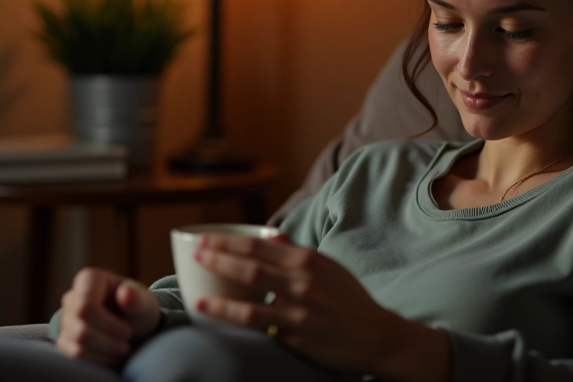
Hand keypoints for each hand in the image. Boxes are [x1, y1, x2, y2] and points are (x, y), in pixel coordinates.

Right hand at [56, 267, 161, 367]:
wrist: (134, 325)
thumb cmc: (138, 309)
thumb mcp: (143, 303)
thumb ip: (136, 299)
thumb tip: (126, 291)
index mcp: (88, 280)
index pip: (85, 306)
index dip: (107, 324)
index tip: (127, 332)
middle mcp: (71, 298)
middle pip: (80, 330)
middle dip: (107, 343)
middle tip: (126, 345)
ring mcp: (65, 321)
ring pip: (76, 347)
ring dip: (104, 354)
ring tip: (122, 351)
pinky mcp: (65, 340)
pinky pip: (73, 358)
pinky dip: (97, 362)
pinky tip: (111, 357)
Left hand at [193, 233, 408, 373]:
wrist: (376, 337)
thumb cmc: (350, 300)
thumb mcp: (328, 267)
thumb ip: (296, 252)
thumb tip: (270, 236)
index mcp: (308, 259)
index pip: (260, 244)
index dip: (229, 240)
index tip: (206, 238)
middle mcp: (303, 279)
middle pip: (251, 263)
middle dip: (218, 255)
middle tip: (195, 252)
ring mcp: (299, 307)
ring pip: (251, 290)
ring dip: (220, 281)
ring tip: (196, 278)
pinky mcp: (296, 332)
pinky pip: (257, 321)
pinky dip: (230, 314)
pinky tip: (209, 310)